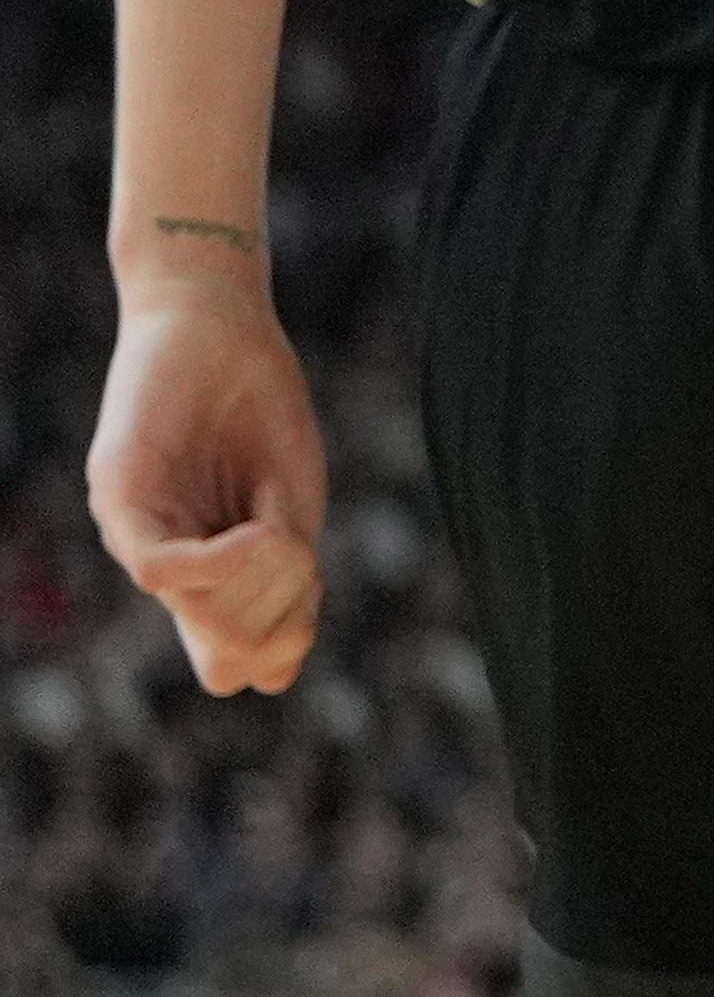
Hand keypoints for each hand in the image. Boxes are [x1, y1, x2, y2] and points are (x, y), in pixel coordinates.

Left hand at [86, 277, 326, 696]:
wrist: (219, 320)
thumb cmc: (259, 404)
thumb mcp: (291, 498)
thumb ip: (286, 576)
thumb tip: (270, 677)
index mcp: (211, 570)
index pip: (235, 659)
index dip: (283, 647)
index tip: (313, 595)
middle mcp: (166, 562)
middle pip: (224, 650)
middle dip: (278, 619)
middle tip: (298, 556)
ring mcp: (138, 530)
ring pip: (197, 612)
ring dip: (256, 585)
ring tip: (282, 529)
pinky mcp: (118, 493)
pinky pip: (160, 567)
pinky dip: (218, 564)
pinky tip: (260, 531)